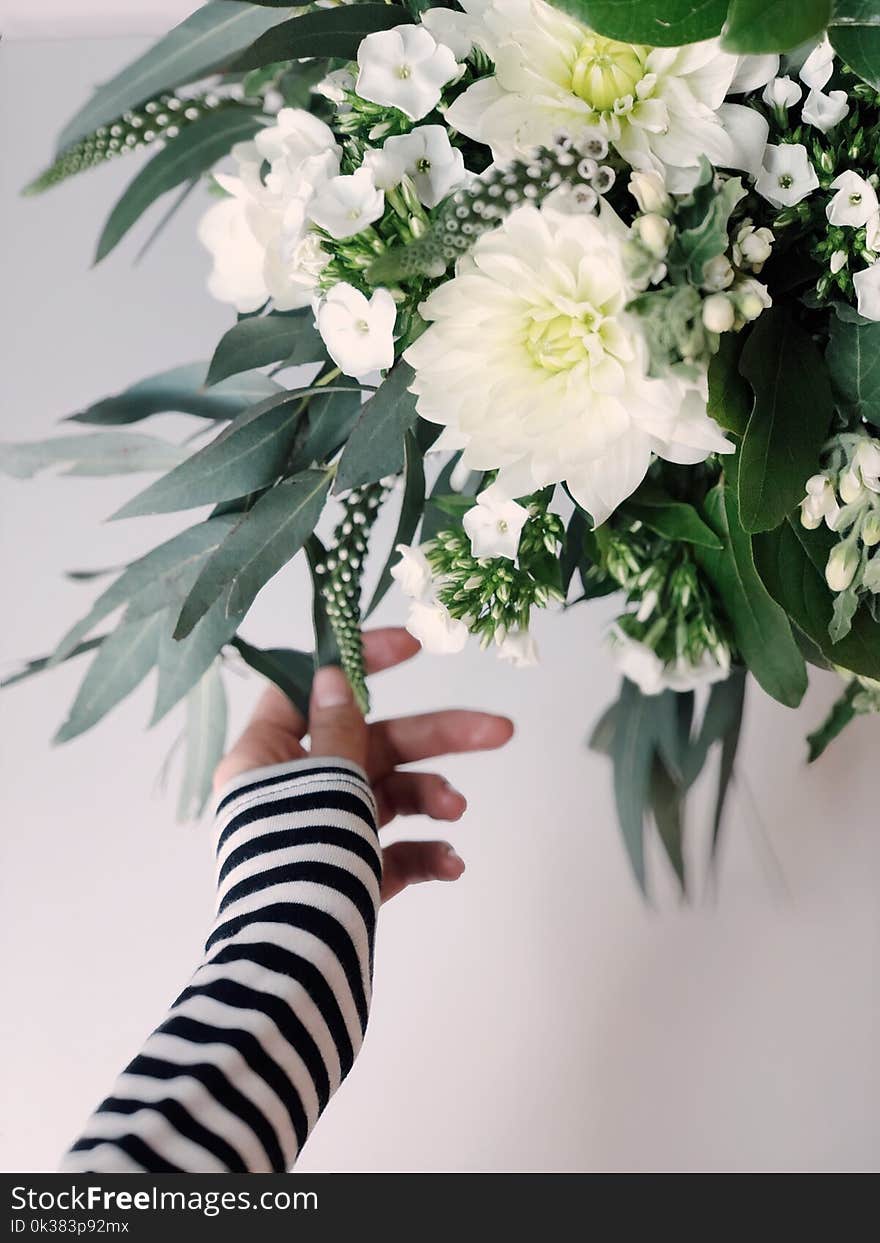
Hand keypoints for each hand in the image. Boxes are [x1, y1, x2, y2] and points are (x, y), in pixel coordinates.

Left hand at [213, 628, 512, 902]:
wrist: (300, 972)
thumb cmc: (305, 860)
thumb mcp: (328, 779)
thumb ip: (340, 728)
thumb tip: (334, 677)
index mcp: (265, 759)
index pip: (309, 688)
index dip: (358, 661)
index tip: (413, 645)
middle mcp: (291, 792)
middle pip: (370, 742)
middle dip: (435, 738)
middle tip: (498, 730)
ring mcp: (322, 836)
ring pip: (387, 796)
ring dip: (430, 796)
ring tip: (455, 812)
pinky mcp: (348, 879)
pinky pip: (392, 852)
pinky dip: (424, 852)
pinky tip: (451, 864)